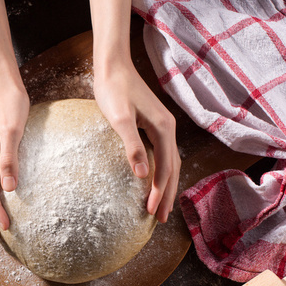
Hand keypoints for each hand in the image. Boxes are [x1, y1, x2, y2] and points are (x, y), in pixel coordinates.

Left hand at [94, 62, 179, 222]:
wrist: (112, 66)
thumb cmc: (113, 91)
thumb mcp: (119, 120)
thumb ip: (131, 146)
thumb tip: (142, 175)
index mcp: (164, 129)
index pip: (165, 169)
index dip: (159, 192)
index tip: (151, 212)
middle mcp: (168, 128)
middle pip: (172, 169)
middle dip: (167, 194)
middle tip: (161, 219)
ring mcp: (162, 126)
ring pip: (170, 163)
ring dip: (165, 185)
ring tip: (160, 206)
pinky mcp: (153, 125)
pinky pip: (162, 154)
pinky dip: (161, 172)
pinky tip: (153, 180)